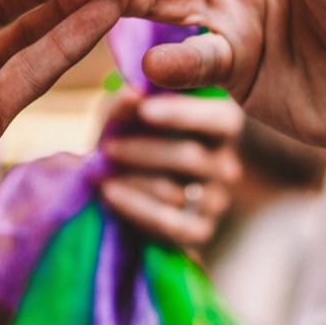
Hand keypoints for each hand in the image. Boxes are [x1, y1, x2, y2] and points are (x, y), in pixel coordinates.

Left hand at [96, 91, 242, 249]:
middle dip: (143, 151)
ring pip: (175, 191)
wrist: (133, 184)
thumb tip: (132, 93)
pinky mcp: (200, 230)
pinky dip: (134, 208)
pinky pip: (170, 224)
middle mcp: (226, 163)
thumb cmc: (136, 134)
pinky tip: (109, 195)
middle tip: (107, 147)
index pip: (221, 118)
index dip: (182, 113)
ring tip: (98, 173)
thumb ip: (131, 101)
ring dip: (131, 180)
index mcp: (221, 123)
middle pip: (191, 157)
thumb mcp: (130, 113)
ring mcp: (216, 200)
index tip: (143, 109)